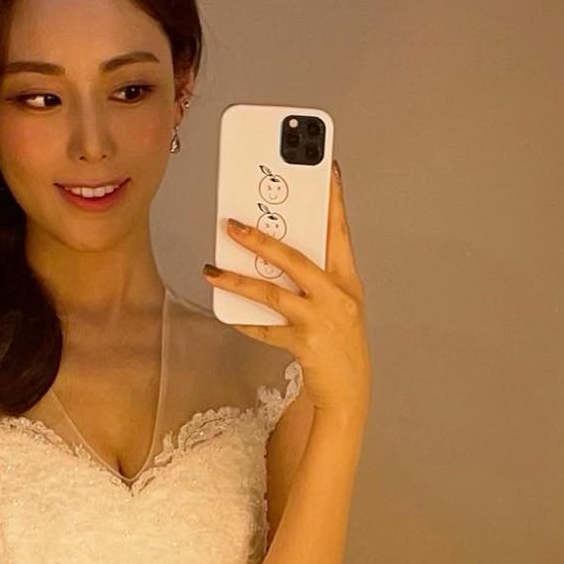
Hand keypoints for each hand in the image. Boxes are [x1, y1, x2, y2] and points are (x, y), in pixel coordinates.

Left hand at [203, 160, 370, 419]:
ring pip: (273, 293)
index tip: (326, 170)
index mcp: (347, 280)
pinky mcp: (306, 344)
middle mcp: (338, 297)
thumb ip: (313, 277)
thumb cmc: (340, 344)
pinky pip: (267, 329)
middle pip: (295, 259)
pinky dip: (246, 321)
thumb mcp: (337, 304)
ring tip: (212, 271)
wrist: (350, 393)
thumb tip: (272, 252)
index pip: (340, 231)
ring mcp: (322, 321)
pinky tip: (229, 314)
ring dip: (239, 280)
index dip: (333, 200)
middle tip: (231, 225)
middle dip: (261, 239)